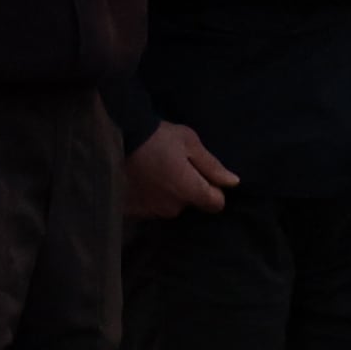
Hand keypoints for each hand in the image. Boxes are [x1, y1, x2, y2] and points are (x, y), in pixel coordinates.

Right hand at [124, 121, 239, 219]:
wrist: (118, 137)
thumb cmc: (159, 137)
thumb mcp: (190, 143)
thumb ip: (211, 166)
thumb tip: (233, 183)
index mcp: (190, 191)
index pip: (216, 204)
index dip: (214, 190)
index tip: (203, 174)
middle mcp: (173, 208)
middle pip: (190, 204)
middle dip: (187, 189)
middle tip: (174, 166)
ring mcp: (151, 212)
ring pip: (169, 206)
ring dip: (167, 193)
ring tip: (155, 172)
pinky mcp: (133, 212)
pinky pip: (149, 208)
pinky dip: (148, 196)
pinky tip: (142, 180)